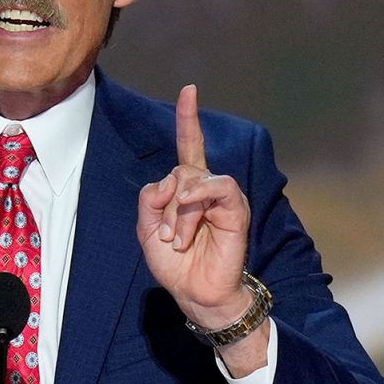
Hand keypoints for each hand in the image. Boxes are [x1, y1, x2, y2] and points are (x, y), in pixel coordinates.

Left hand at [137, 85, 252, 329]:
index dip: (189, 119)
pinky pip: (218, 186)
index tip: (189, 90)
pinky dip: (199, 196)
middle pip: (178, 171)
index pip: (189, 146)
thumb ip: (150, 199)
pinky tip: (190, 210)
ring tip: (179, 241)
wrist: (194, 292)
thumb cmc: (174, 263)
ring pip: (192, 180)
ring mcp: (222, 197)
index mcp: (186, 189)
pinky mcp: (236, 209)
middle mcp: (206, 188)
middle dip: (164, 206)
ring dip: (178, 213)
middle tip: (168, 238)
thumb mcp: (147, 230)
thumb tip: (171, 182)